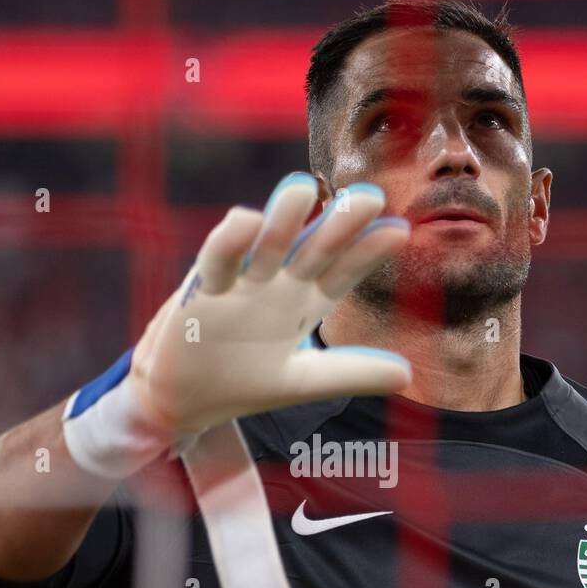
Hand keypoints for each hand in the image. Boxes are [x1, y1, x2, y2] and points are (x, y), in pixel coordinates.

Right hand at [128, 172, 411, 439]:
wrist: (180, 400)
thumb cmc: (241, 383)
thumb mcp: (300, 381)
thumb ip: (350, 373)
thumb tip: (406, 375)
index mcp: (303, 303)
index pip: (342, 272)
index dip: (367, 252)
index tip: (399, 231)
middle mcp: (277, 285)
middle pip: (312, 249)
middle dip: (338, 225)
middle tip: (369, 197)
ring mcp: (240, 283)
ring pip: (266, 244)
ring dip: (283, 218)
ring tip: (301, 187)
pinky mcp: (202, 290)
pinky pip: (216, 259)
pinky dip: (229, 241)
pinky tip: (247, 220)